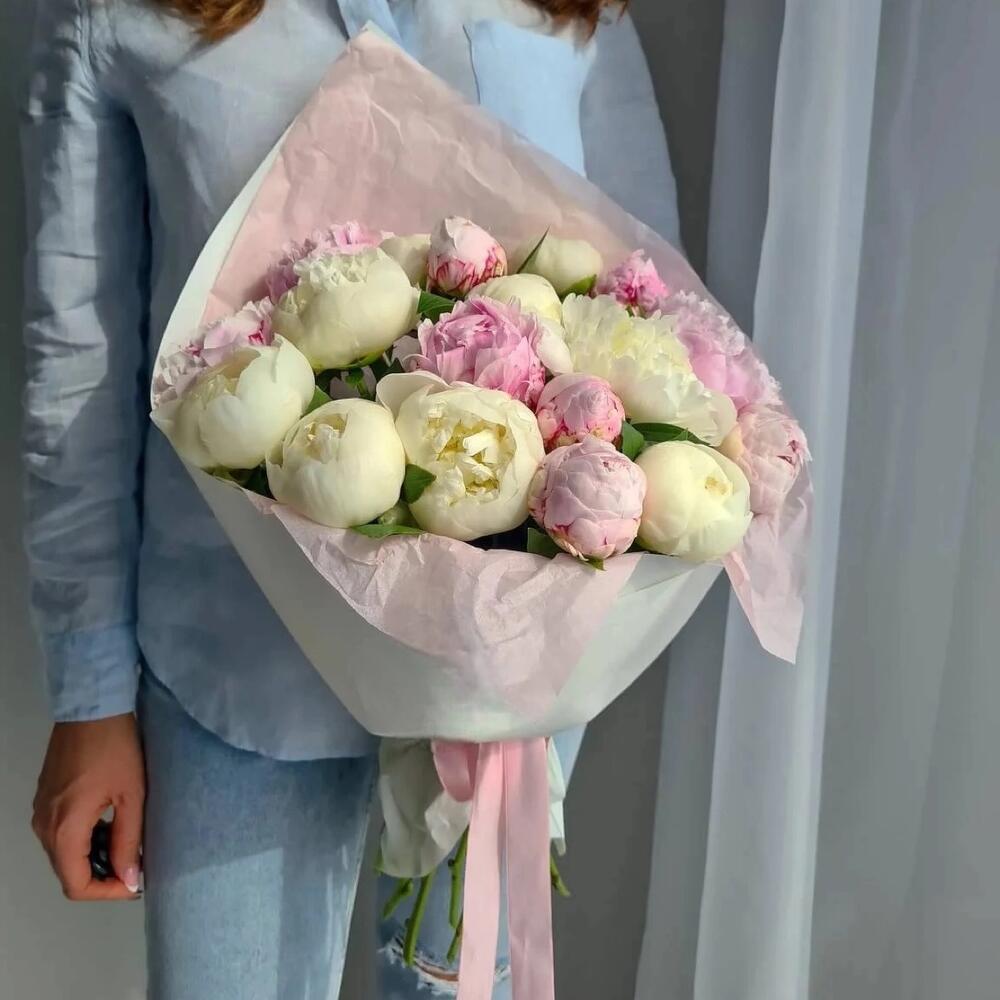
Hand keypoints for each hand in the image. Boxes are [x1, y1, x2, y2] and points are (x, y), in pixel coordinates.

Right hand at [32, 714, 145, 900]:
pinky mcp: (45, 799)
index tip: (135, 884)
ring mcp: (40, 812)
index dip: (106, 893)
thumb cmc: (117, 749)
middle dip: (103, 876)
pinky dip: (86, 840)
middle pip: (68, 871)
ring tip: (129, 846)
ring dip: (95, 857)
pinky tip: (112, 826)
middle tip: (137, 866)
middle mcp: (44, 827)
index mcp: (64, 830)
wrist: (92, 707)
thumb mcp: (132, 795)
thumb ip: (129, 840)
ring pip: (64, 854)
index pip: (76, 885)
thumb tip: (130, 879)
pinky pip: (62, 833)